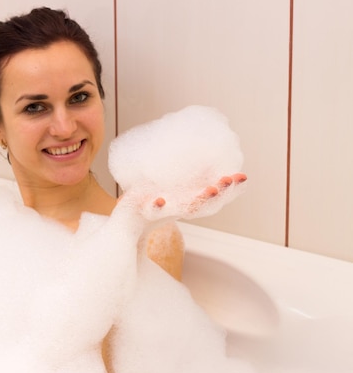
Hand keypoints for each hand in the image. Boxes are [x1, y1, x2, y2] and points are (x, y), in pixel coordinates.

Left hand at [122, 172, 247, 222]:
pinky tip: (160, 200)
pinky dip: (157, 205)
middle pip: (204, 202)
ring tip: (211, 190)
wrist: (128, 217)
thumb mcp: (179, 186)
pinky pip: (151, 209)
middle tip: (230, 180)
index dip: (230, 188)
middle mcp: (180, 208)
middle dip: (220, 192)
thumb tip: (214, 155)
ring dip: (198, 200)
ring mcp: (163, 210)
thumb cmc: (156, 199)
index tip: (243, 176)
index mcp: (190, 200)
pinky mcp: (143, 210)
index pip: (215, 195)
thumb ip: (196, 175)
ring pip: (183, 207)